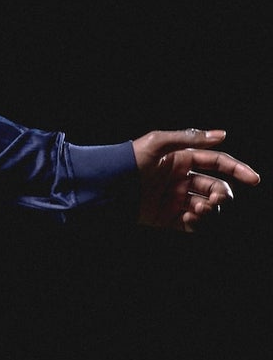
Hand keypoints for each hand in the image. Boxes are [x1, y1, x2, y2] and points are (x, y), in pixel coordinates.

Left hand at [132, 129, 259, 230]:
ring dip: (209, 209)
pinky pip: (192, 223)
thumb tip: (222, 135)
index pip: (218, 163)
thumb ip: (190, 138)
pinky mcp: (167, 219)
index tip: (254, 179)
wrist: (105, 189)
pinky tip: (189, 218)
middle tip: (214, 200)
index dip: (238, 169)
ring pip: (207, 206)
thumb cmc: (129, 161)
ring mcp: (175, 200)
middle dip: (221, 194)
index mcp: (183, 160)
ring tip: (198, 210)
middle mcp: (182, 180)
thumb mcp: (158, 143)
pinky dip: (197, 222)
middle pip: (216, 187)